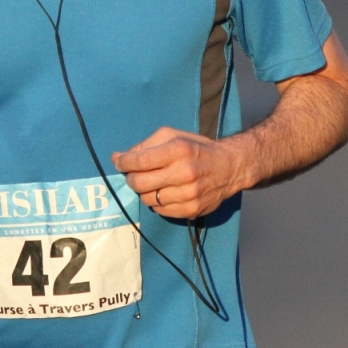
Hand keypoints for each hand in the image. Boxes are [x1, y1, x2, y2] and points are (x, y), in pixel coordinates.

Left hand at [112, 127, 248, 219]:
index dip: (123, 162)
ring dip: (145, 192)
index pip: (140, 161)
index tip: (119, 161)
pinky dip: (157, 203)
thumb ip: (145, 145)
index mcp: (179, 150)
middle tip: (134, 174)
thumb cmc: (197, 148)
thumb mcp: (173, 136)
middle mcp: (184, 173)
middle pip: (139, 184)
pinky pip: (160, 211)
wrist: (229, 167)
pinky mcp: (191, 210)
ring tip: (154, 183)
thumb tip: (118, 157)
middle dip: (131, 178)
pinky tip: (165, 192)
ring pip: (147, 200)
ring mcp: (189, 195)